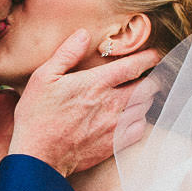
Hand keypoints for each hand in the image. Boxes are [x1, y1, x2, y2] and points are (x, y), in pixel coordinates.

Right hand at [7, 30, 163, 177]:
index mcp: (96, 83)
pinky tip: (132, 118)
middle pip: (148, 87)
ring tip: (140, 94)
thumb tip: (83, 34)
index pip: (133, 66)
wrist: (38, 156)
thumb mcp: (44, 77)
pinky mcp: (115, 144)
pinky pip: (141, 129)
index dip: (149, 57)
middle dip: (151, 78)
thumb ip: (66, 54)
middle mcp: (111, 103)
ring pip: (146, 107)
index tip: (154, 54)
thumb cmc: (37, 116)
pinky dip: (141, 120)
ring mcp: (115, 125)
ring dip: (145, 99)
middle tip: (147, 75)